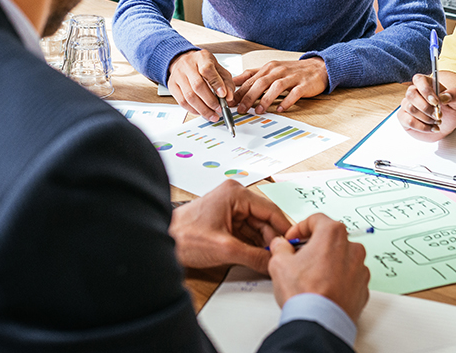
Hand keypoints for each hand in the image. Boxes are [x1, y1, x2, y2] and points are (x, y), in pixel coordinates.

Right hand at [167, 50, 235, 120]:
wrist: (184, 60)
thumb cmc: (203, 64)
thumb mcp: (218, 68)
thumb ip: (226, 82)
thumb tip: (229, 96)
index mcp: (202, 58)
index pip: (207, 70)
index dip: (216, 84)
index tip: (224, 95)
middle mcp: (187, 65)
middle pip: (197, 85)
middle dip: (210, 101)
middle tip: (219, 109)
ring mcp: (178, 76)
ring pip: (189, 96)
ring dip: (202, 109)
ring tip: (212, 115)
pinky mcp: (172, 85)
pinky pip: (182, 101)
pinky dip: (193, 110)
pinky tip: (201, 112)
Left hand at [168, 180, 290, 273]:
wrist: (161, 242)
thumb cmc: (184, 236)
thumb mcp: (225, 249)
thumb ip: (253, 256)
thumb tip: (273, 263)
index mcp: (235, 193)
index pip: (270, 210)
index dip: (284, 229)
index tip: (294, 244)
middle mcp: (235, 196)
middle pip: (264, 219)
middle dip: (272, 238)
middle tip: (282, 257)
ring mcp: (230, 208)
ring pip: (256, 226)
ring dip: (263, 243)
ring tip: (272, 259)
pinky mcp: (225, 220)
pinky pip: (247, 231)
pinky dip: (253, 244)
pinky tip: (259, 257)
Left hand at [233, 58, 328, 114]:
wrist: (318, 67)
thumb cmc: (292, 71)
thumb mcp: (271, 69)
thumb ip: (253, 75)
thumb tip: (234, 80)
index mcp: (269, 67)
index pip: (251, 79)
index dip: (240, 90)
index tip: (230, 101)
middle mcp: (279, 71)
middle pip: (261, 83)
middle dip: (249, 96)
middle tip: (241, 109)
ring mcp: (292, 77)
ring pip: (276, 87)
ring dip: (266, 99)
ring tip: (258, 110)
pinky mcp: (304, 84)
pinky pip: (294, 93)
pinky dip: (286, 101)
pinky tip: (280, 109)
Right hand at [268, 214, 369, 323]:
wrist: (319, 323)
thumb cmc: (304, 293)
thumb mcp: (279, 263)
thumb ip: (280, 247)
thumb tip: (281, 245)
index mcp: (332, 234)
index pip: (316, 219)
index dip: (300, 228)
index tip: (292, 239)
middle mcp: (351, 247)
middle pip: (330, 237)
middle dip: (314, 245)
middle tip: (299, 257)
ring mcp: (360, 268)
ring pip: (341, 257)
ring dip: (328, 262)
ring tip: (311, 276)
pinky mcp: (362, 287)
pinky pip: (349, 276)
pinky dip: (338, 278)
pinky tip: (323, 288)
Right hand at [397, 73, 455, 141]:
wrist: (446, 126)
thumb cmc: (449, 110)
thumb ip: (454, 95)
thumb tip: (443, 97)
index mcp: (426, 84)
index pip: (419, 80)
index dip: (425, 90)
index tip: (436, 102)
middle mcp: (414, 92)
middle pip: (411, 94)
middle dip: (426, 107)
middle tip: (438, 115)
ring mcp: (407, 105)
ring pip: (410, 108)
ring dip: (426, 118)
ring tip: (437, 122)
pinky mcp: (404, 118)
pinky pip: (408, 121)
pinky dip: (422, 127)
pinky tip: (431, 128)